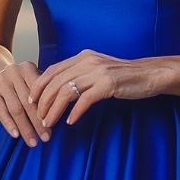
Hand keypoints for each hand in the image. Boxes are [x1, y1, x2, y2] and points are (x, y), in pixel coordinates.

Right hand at [0, 60, 51, 146]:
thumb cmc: (18, 81)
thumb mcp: (30, 78)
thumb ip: (43, 89)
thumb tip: (62, 109)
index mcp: (27, 67)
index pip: (40, 90)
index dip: (48, 107)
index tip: (55, 124)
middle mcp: (13, 72)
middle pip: (28, 101)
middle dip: (38, 122)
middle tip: (46, 137)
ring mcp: (0, 82)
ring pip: (15, 108)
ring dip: (25, 127)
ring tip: (33, 142)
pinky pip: (1, 111)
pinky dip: (9, 124)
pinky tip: (16, 135)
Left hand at [28, 49, 162, 127]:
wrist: (148, 74)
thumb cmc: (122, 75)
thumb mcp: (97, 69)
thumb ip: (80, 73)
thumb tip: (58, 88)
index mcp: (83, 56)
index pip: (53, 70)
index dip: (39, 85)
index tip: (31, 101)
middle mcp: (88, 61)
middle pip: (56, 82)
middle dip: (43, 102)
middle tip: (38, 118)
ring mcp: (98, 72)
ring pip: (66, 92)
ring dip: (54, 110)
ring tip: (49, 123)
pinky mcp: (108, 84)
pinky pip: (85, 100)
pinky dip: (75, 112)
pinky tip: (71, 122)